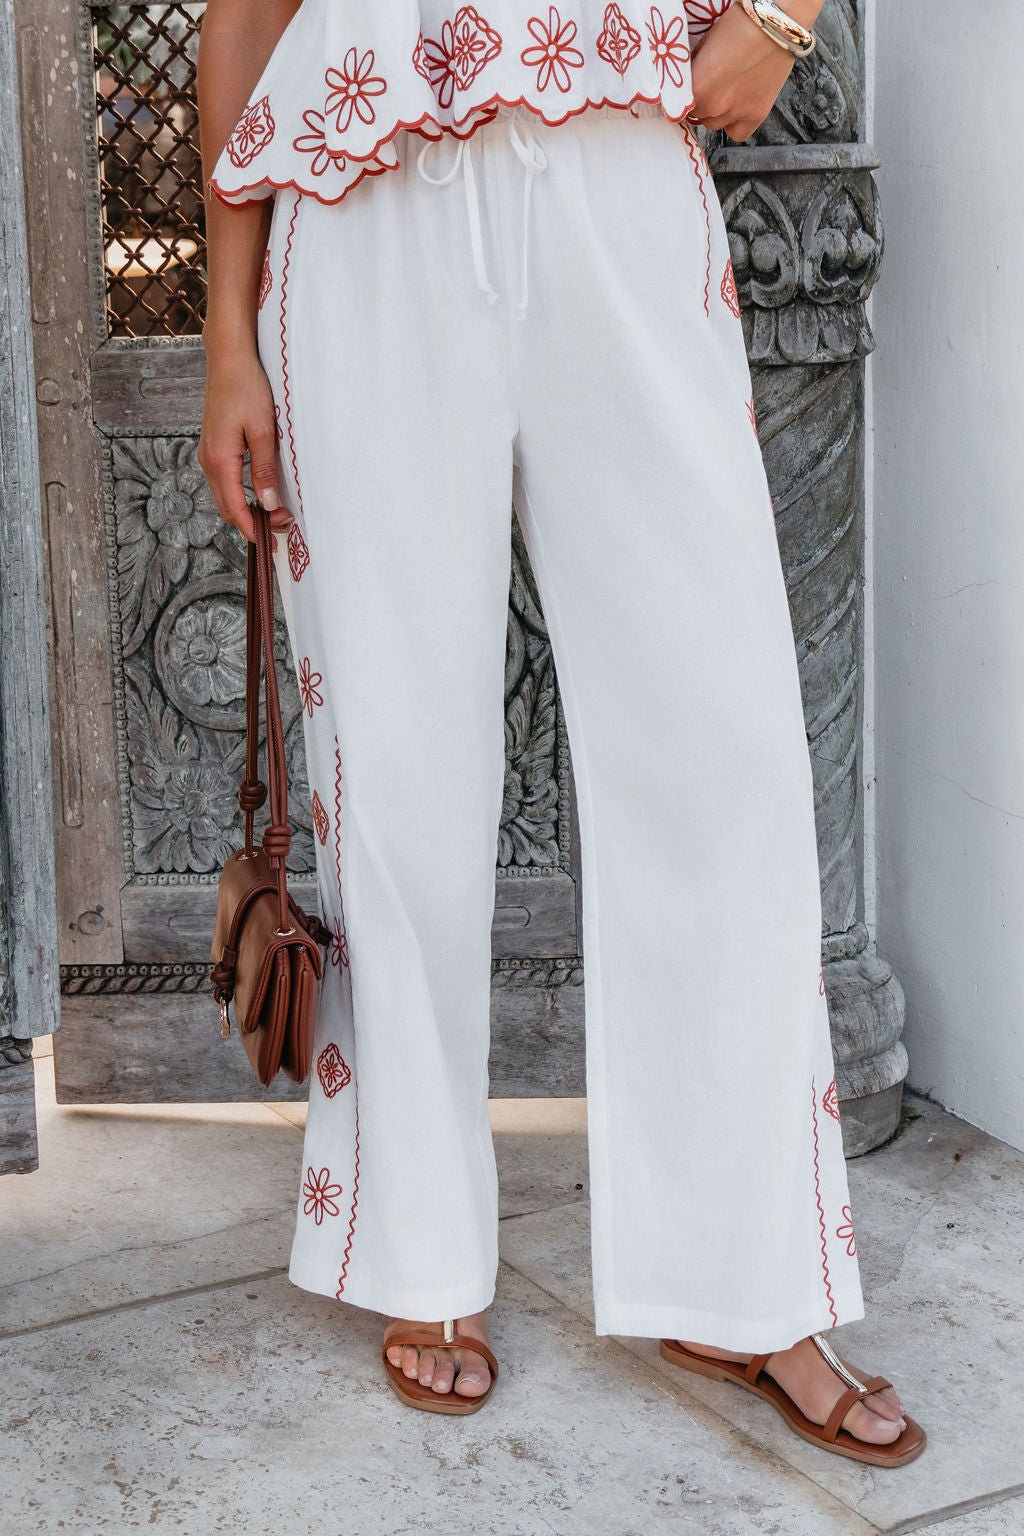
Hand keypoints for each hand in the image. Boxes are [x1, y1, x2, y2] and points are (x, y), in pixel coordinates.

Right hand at [197, 332, 292, 545]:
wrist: (229, 360)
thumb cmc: (247, 389)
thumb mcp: (263, 431)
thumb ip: (265, 470)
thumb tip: (268, 504)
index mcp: (220, 459)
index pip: (233, 508)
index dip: (252, 528)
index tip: (271, 540)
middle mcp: (208, 460)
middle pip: (226, 506)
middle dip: (251, 521)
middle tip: (281, 526)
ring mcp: (208, 453)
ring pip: (225, 494)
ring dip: (246, 508)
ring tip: (275, 512)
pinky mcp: (213, 447)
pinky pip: (224, 480)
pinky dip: (240, 493)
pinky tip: (259, 493)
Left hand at [689, 3, 813, 141]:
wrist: (775, 24)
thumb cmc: (740, 26)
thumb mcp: (705, 44)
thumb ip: (694, 69)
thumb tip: (690, 80)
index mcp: (697, 88)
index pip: (680, 105)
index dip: (686, 96)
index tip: (692, 90)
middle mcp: (714, 106)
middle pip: (698, 116)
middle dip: (702, 103)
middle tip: (712, 87)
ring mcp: (736, 112)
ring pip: (716, 125)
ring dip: (717, 113)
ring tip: (727, 93)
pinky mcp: (757, 114)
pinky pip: (738, 133)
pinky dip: (735, 125)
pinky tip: (738, 110)